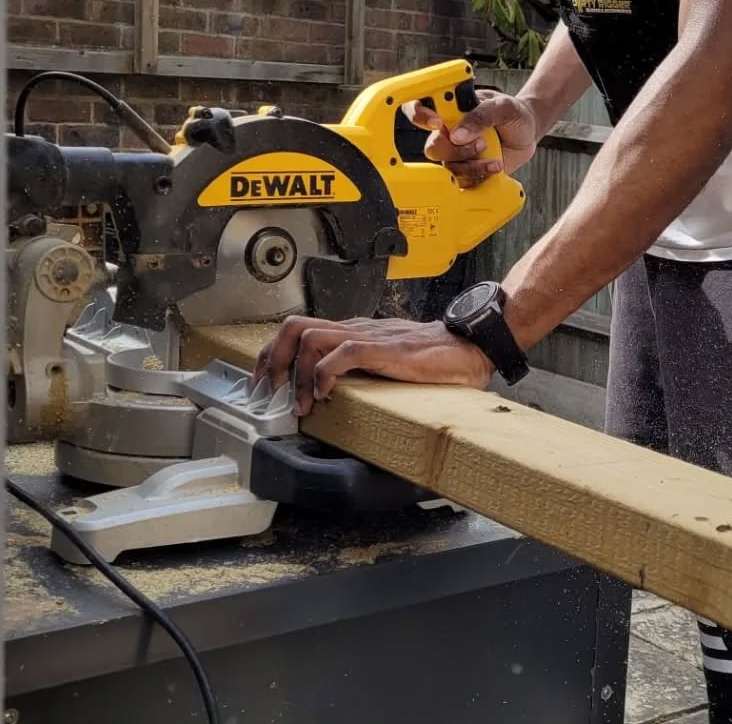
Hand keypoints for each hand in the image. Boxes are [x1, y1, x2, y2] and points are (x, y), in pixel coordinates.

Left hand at [253, 315, 492, 414]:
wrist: (468, 346)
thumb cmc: (434, 357)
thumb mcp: (386, 361)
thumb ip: (363, 369)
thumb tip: (336, 393)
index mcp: (352, 332)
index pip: (298, 329)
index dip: (271, 355)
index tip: (263, 383)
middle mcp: (354, 329)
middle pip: (293, 327)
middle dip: (272, 360)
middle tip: (269, 392)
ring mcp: (368, 336)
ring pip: (310, 337)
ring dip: (296, 373)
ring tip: (301, 403)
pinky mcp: (384, 349)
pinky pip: (342, 352)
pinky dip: (324, 374)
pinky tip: (325, 395)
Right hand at [409, 89, 537, 185]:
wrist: (528, 133)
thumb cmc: (513, 113)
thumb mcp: (502, 106)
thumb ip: (481, 115)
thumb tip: (457, 134)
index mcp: (451, 109)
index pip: (420, 108)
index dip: (420, 116)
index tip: (437, 123)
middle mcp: (450, 132)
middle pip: (433, 146)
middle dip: (453, 149)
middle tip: (480, 142)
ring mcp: (458, 153)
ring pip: (448, 166)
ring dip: (470, 164)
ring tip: (492, 156)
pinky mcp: (469, 170)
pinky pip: (462, 181)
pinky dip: (477, 176)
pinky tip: (494, 167)